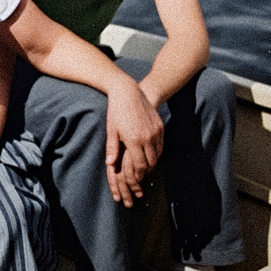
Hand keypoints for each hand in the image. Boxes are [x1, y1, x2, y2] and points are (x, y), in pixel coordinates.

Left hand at [105, 82, 163, 206]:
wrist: (128, 92)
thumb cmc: (116, 111)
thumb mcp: (111, 130)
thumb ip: (112, 149)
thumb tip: (110, 165)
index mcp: (133, 140)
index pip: (140, 165)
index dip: (138, 175)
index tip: (135, 179)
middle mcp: (147, 137)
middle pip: (150, 162)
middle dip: (145, 170)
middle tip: (140, 175)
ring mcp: (156, 132)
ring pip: (158, 154)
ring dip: (152, 161)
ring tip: (144, 165)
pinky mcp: (160, 127)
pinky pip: (161, 145)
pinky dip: (157, 151)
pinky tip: (150, 153)